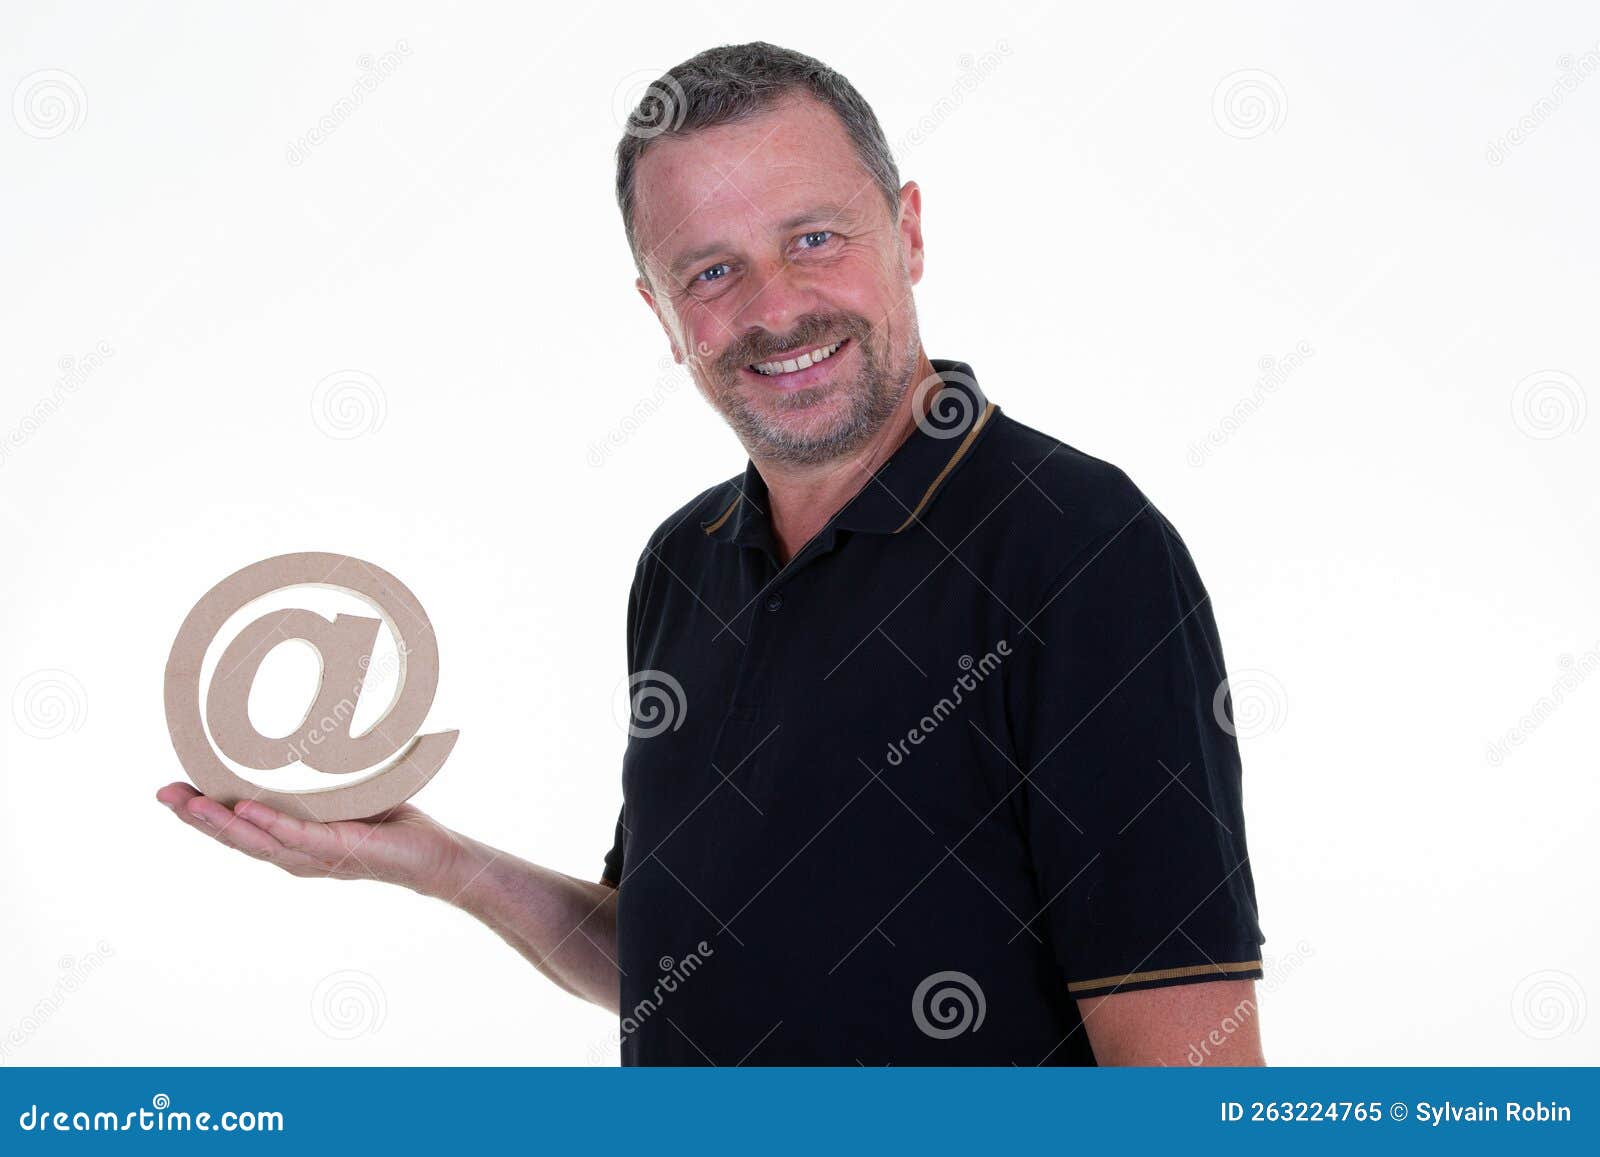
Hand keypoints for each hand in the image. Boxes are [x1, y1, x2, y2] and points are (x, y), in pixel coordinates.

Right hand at [155, 782, 477, 900]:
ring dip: (220, 824)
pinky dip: (271, 825)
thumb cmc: (391, 821)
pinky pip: (298, 838)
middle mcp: (296, 855)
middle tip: (161, 793)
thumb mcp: (348, 793)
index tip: (169, 790)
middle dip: (195, 817)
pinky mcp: (340, 851)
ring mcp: (315, 857)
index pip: (237, 828)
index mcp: (292, 841)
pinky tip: (245, 811)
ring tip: (189, 803)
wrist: (433, 853)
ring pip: (257, 842)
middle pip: (234, 838)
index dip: (201, 813)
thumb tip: (314, 721)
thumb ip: (324, 773)